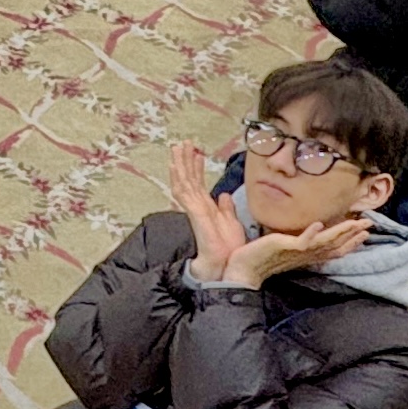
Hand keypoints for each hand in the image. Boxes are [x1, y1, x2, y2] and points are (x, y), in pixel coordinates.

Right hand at [168, 142, 248, 280]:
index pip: (198, 184)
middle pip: (188, 179)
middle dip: (185, 160)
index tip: (197, 154)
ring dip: (180, 164)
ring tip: (177, 147)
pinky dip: (179, 178)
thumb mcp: (231, 222)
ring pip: (184, 182)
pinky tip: (176, 166)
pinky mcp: (194, 213)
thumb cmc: (228, 248)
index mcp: (206, 208)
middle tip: (182, 143)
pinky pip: (184, 192)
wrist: (224, 266)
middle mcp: (198, 207)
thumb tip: (222, 195)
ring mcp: (194, 209)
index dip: (196, 168)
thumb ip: (225, 208)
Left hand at [224, 216, 370, 288]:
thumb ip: (296, 241)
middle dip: (353, 235)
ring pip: (324, 242)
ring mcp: (296, 251)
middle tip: (370, 224)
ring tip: (355, 223)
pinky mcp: (285, 247)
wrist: (242, 270)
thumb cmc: (260, 258)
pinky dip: (311, 234)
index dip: (350, 242)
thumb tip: (307, 231)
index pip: (333, 249)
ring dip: (340, 232)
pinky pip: (301, 241)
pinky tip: (319, 225)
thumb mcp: (282, 247)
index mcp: (306, 255)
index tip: (365, 233)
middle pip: (335, 245)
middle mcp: (305, 254)